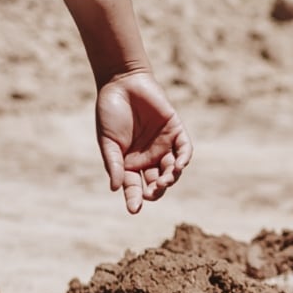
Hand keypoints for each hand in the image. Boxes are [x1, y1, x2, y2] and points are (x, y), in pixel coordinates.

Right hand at [94, 69, 190, 213]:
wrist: (122, 82)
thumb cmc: (110, 112)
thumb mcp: (108, 141)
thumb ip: (114, 164)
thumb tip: (116, 189)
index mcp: (129, 164)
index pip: (134, 188)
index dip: (134, 199)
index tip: (134, 209)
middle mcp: (148, 158)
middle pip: (157, 183)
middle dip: (156, 191)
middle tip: (154, 192)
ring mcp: (163, 146)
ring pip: (172, 170)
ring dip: (171, 178)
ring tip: (166, 180)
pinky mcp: (175, 130)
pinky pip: (184, 149)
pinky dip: (184, 158)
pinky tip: (179, 166)